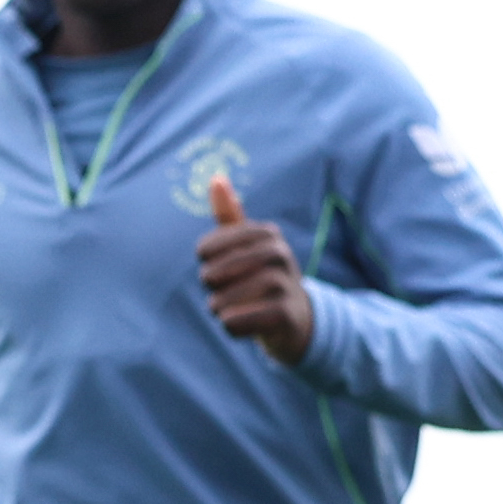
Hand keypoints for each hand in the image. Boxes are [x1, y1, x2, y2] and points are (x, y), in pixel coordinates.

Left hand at [196, 175, 312, 360]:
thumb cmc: (262, 275)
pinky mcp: (285, 314)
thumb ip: (230, 215)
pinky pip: (236, 321)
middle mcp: (279, 253)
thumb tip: (216, 177)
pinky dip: (230, 326)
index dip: (205, 263)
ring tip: (228, 310)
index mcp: (266, 233)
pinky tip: (238, 323)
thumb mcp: (248, 244)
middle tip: (225, 292)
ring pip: (222, 301)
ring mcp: (285, 283)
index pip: (205, 248)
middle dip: (211, 289)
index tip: (219, 266)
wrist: (297, 318)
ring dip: (218, 309)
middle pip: (213, 275)